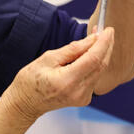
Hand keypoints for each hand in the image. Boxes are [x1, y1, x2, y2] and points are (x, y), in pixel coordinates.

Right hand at [0, 28, 114, 124]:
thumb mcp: (48, 58)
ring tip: (97, 38)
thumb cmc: (31, 80)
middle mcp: (78, 92)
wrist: (25, 104)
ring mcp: (83, 98)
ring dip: (102, 54)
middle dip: (106, 46)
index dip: (103, 43)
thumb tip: (93, 39)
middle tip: (106, 30)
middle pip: (101, 65)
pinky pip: (95, 77)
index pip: (93, 59)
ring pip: (100, 71)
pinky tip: (91, 53)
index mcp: (67, 81)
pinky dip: (96, 63)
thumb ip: (73, 49)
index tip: (108, 29)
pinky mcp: (84, 99)